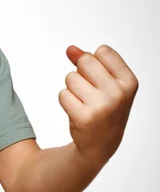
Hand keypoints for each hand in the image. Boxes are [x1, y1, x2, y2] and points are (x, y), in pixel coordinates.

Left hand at [59, 44, 138, 168]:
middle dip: (81, 73)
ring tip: (84, 102)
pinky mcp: (83, 117)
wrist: (101, 143)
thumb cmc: (104, 107)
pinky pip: (62, 94)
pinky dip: (66, 100)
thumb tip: (70, 49)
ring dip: (72, 88)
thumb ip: (88, 61)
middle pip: (85, 61)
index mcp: (129, 81)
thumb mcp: (105, 82)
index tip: (101, 79)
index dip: (94, 62)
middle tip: (90, 91)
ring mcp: (102, 106)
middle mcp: (118, 93)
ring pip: (70, 77)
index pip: (102, 51)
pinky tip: (77, 111)